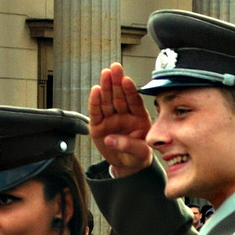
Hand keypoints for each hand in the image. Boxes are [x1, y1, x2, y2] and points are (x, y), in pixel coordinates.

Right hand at [87, 63, 153, 177]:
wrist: (128, 166)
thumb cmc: (138, 156)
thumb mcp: (140, 153)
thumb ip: (129, 145)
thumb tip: (110, 140)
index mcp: (139, 117)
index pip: (134, 101)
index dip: (130, 91)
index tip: (127, 80)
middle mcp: (124, 115)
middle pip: (119, 96)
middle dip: (116, 82)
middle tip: (115, 68)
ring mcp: (111, 119)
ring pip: (108, 101)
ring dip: (106, 87)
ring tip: (105, 74)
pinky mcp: (98, 126)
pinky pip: (96, 112)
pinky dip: (94, 102)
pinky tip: (95, 90)